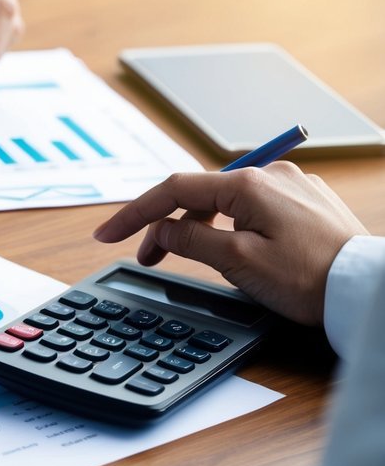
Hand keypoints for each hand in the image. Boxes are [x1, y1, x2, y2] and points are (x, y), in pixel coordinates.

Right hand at [92, 162, 367, 324]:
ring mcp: (292, 187)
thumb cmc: (309, 279)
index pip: (173, 189)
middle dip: (168, 224)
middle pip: (199, 194)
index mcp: (248, 184)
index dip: (134, 214)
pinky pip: (255, 208)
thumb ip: (190, 240)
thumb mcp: (236, 262)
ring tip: (194, 260)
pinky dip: (232, 225)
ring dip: (201, 226)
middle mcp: (270, 175)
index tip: (107, 234)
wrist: (367, 289)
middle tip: (148, 260)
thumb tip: (163, 228)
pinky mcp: (308, 203)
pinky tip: (236, 249)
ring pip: (227, 201)